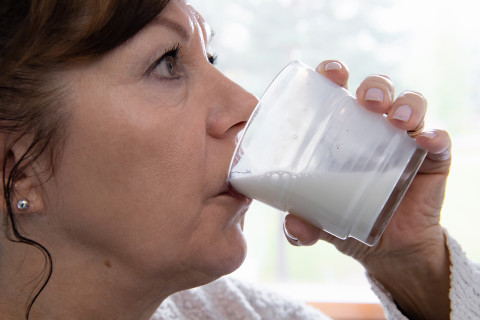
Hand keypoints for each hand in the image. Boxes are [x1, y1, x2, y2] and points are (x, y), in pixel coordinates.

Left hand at [283, 60, 451, 319]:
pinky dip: (435, 136)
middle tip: (367, 102)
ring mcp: (404, 139)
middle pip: (377, 90)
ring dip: (407, 104)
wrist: (388, 246)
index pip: (337, 90)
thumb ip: (301, 226)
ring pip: (411, 105)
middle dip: (374, 87)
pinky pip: (439, 140)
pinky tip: (426, 142)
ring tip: (398, 120)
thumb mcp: (319, 220)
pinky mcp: (431, 158)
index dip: (333, 73)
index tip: (331, 73)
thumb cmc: (347, 217)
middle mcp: (374, 127)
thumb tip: (294, 227)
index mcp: (341, 130)